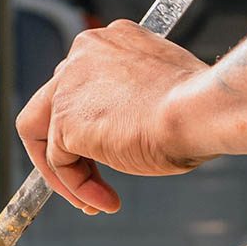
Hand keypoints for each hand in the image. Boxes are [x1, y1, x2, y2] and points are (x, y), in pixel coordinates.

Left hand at [15, 20, 213, 213]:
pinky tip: (105, 201)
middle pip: (52, 107)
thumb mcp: (162, 95)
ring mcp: (69, 86)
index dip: (89, 124)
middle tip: (91, 181)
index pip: (80, 85)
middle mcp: (81, 56)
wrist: (200, 111)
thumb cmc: (197, 108)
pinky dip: (78, 188)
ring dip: (69, 176)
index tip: (104, 152)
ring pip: (46, 137)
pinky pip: (60, 163)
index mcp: (108, 43)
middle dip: (70, 151)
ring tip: (94, 202)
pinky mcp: (65, 120)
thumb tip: (128, 131)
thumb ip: (134, 103)